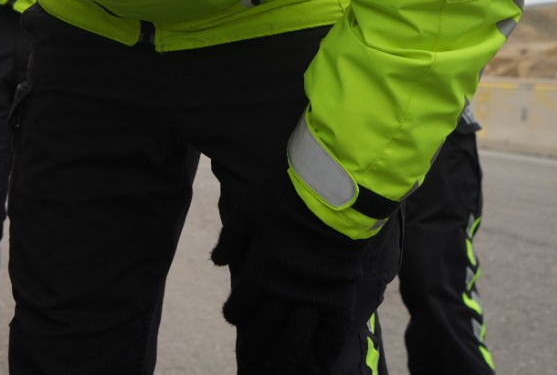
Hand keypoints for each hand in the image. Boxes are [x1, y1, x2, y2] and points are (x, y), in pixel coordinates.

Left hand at [210, 174, 370, 374]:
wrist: (332, 198)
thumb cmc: (285, 202)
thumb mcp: (247, 213)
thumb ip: (230, 239)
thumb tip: (216, 261)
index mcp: (260, 274)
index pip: (239, 307)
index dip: (233, 313)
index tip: (232, 314)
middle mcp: (284, 293)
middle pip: (264, 329)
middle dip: (254, 343)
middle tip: (249, 354)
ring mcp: (314, 299)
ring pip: (296, 339)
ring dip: (284, 356)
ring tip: (276, 368)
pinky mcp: (340, 298)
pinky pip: (334, 333)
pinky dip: (325, 350)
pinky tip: (318, 363)